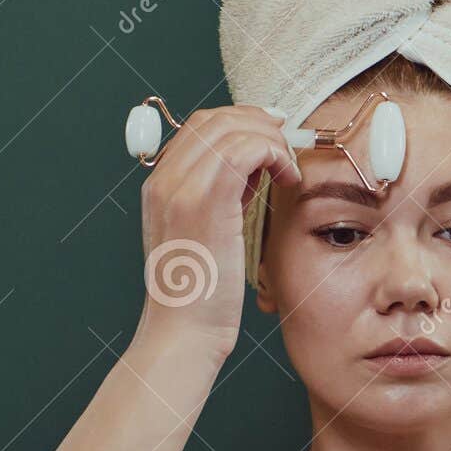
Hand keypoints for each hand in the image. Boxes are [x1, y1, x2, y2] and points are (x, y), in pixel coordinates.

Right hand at [136, 105, 300, 360]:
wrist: (183, 332)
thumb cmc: (201, 296)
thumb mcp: (210, 234)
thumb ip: (226, 196)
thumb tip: (256, 167)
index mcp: (161, 186)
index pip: (201, 127)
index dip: (242, 122)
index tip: (274, 137)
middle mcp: (165, 180)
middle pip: (215, 119)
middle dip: (260, 123)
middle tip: (289, 145)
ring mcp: (181, 188)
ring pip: (232, 128)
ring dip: (272, 140)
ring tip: (290, 168)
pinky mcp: (206, 201)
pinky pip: (246, 150)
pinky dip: (275, 155)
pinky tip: (288, 179)